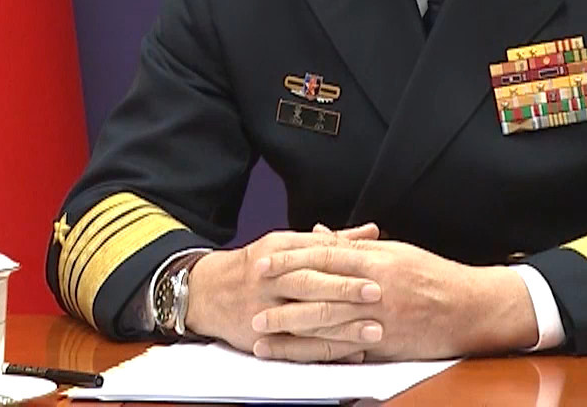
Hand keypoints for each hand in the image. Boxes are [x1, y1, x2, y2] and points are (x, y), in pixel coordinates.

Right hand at [185, 223, 383, 360]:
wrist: (208, 292)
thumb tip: (373, 233)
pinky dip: (325, 351)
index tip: (377, 269)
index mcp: (279, 250)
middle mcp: (269, 277)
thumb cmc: (258, 266)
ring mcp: (262, 308)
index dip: (347, 262)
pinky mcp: (259, 336)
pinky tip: (351, 353)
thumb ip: (332, 241)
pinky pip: (296, 347)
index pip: (316, 253)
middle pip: (308, 283)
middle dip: (343, 289)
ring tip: (372, 330)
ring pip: (304, 318)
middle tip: (377, 294)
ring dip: (341, 326)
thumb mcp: (288, 244)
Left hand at [252, 237, 538, 360]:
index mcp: (377, 260)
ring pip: (327, 322)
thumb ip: (354, 245)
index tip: (263, 260)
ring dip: (290, 328)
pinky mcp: (385, 345)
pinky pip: (345, 349)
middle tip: (251, 297)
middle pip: (320, 289)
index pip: (325, 256)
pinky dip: (318, 352)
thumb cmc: (434, 276)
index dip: (291, 258)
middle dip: (282, 294)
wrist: (472, 308)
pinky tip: (296, 356)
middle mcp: (375, 288)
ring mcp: (379, 319)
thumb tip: (318, 233)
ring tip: (260, 333)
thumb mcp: (395, 251)